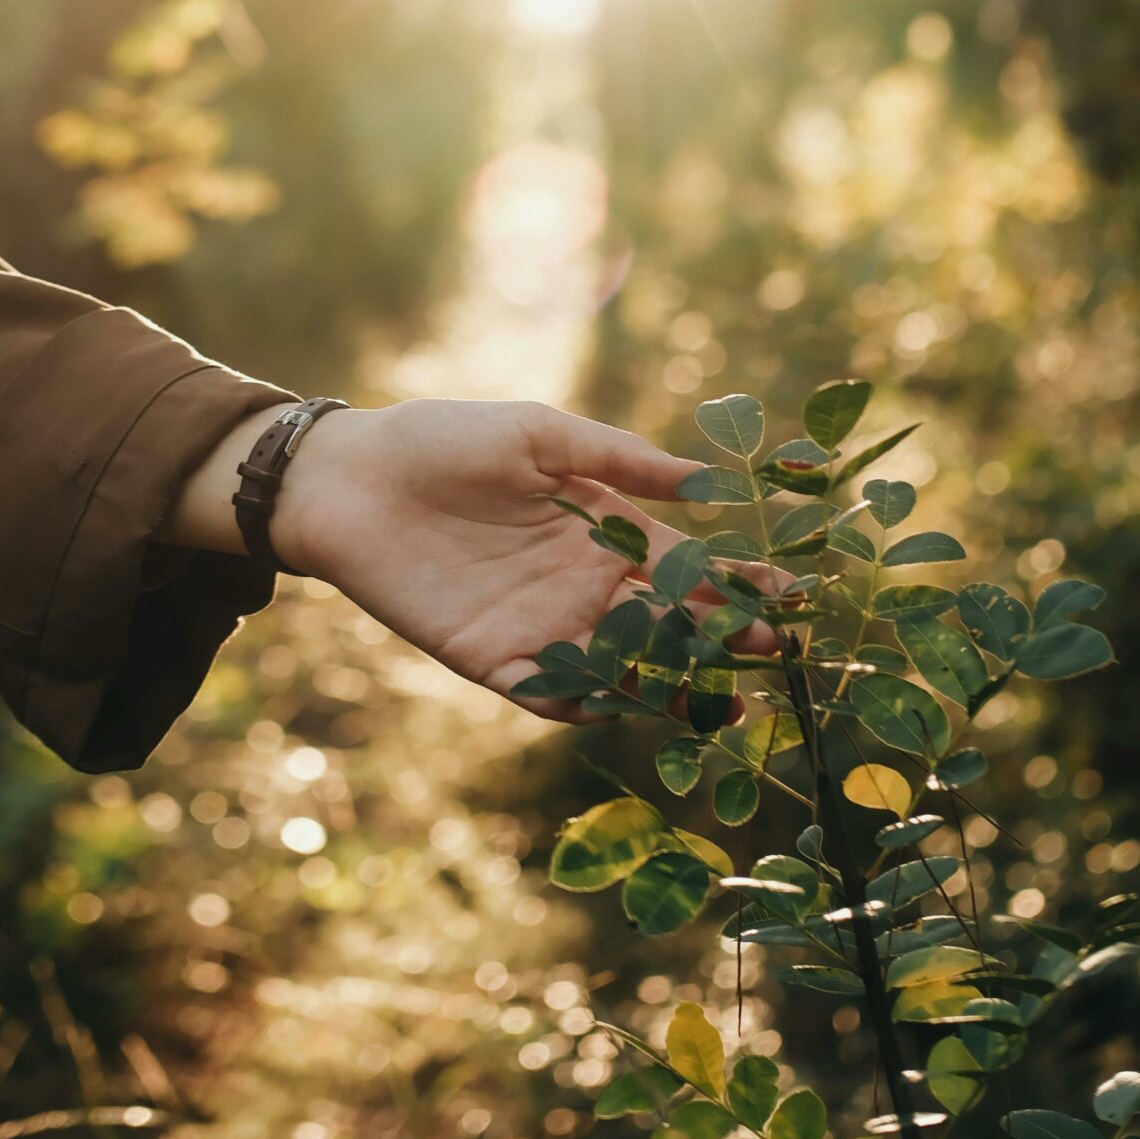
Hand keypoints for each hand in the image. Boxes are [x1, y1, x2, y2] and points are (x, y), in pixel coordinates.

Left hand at [272, 397, 775, 717]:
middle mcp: (584, 589)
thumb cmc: (445, 440)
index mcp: (605, 532)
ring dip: (669, 686)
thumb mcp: (541, 434)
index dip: (737, 580)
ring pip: (622, 671)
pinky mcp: (492, 660)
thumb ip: (620, 459)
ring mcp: (541, 629)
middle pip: (669, 628)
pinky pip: (548, 694)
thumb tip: (706, 478)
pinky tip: (619, 701)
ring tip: (720, 696)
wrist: (351, 477)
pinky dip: (584, 703)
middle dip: (722, 642)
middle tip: (772, 653)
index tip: (788, 591)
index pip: (687, 566)